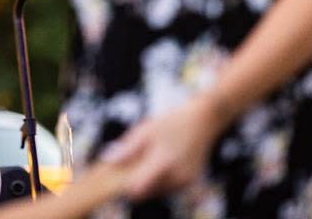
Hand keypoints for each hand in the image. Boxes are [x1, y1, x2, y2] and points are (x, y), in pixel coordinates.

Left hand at [101, 93, 226, 200]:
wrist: (203, 120)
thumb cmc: (172, 122)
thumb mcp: (145, 130)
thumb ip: (127, 148)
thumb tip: (108, 160)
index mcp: (163, 163)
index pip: (138, 189)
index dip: (125, 186)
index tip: (119, 175)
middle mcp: (176, 177)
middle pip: (147, 192)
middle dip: (137, 182)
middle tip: (134, 162)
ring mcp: (185, 181)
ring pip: (158, 191)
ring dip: (149, 182)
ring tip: (150, 158)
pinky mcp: (190, 181)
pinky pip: (169, 188)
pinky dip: (160, 180)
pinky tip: (160, 163)